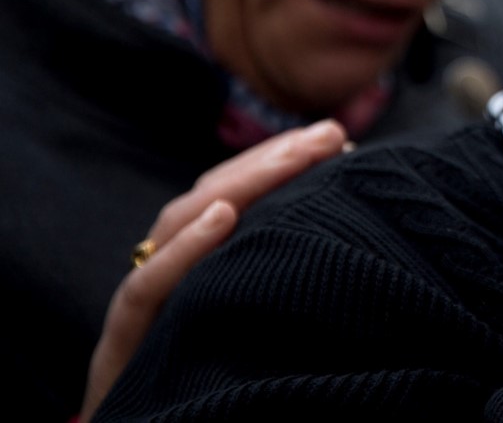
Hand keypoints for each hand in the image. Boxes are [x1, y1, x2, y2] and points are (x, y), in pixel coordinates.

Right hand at [82, 119, 348, 417]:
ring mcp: (138, 311)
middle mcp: (164, 280)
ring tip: (292, 156)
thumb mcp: (263, 326)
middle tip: (329, 134)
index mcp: (197, 273)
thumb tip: (359, 229)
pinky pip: (144, 289)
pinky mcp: (120, 350)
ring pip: (174, 225)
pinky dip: (183, 249)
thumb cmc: (220, 392)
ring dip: (238, 185)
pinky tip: (222, 217)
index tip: (336, 138)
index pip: (232, 198)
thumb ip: (288, 275)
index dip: (278, 163)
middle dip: (270, 161)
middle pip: (209, 200)